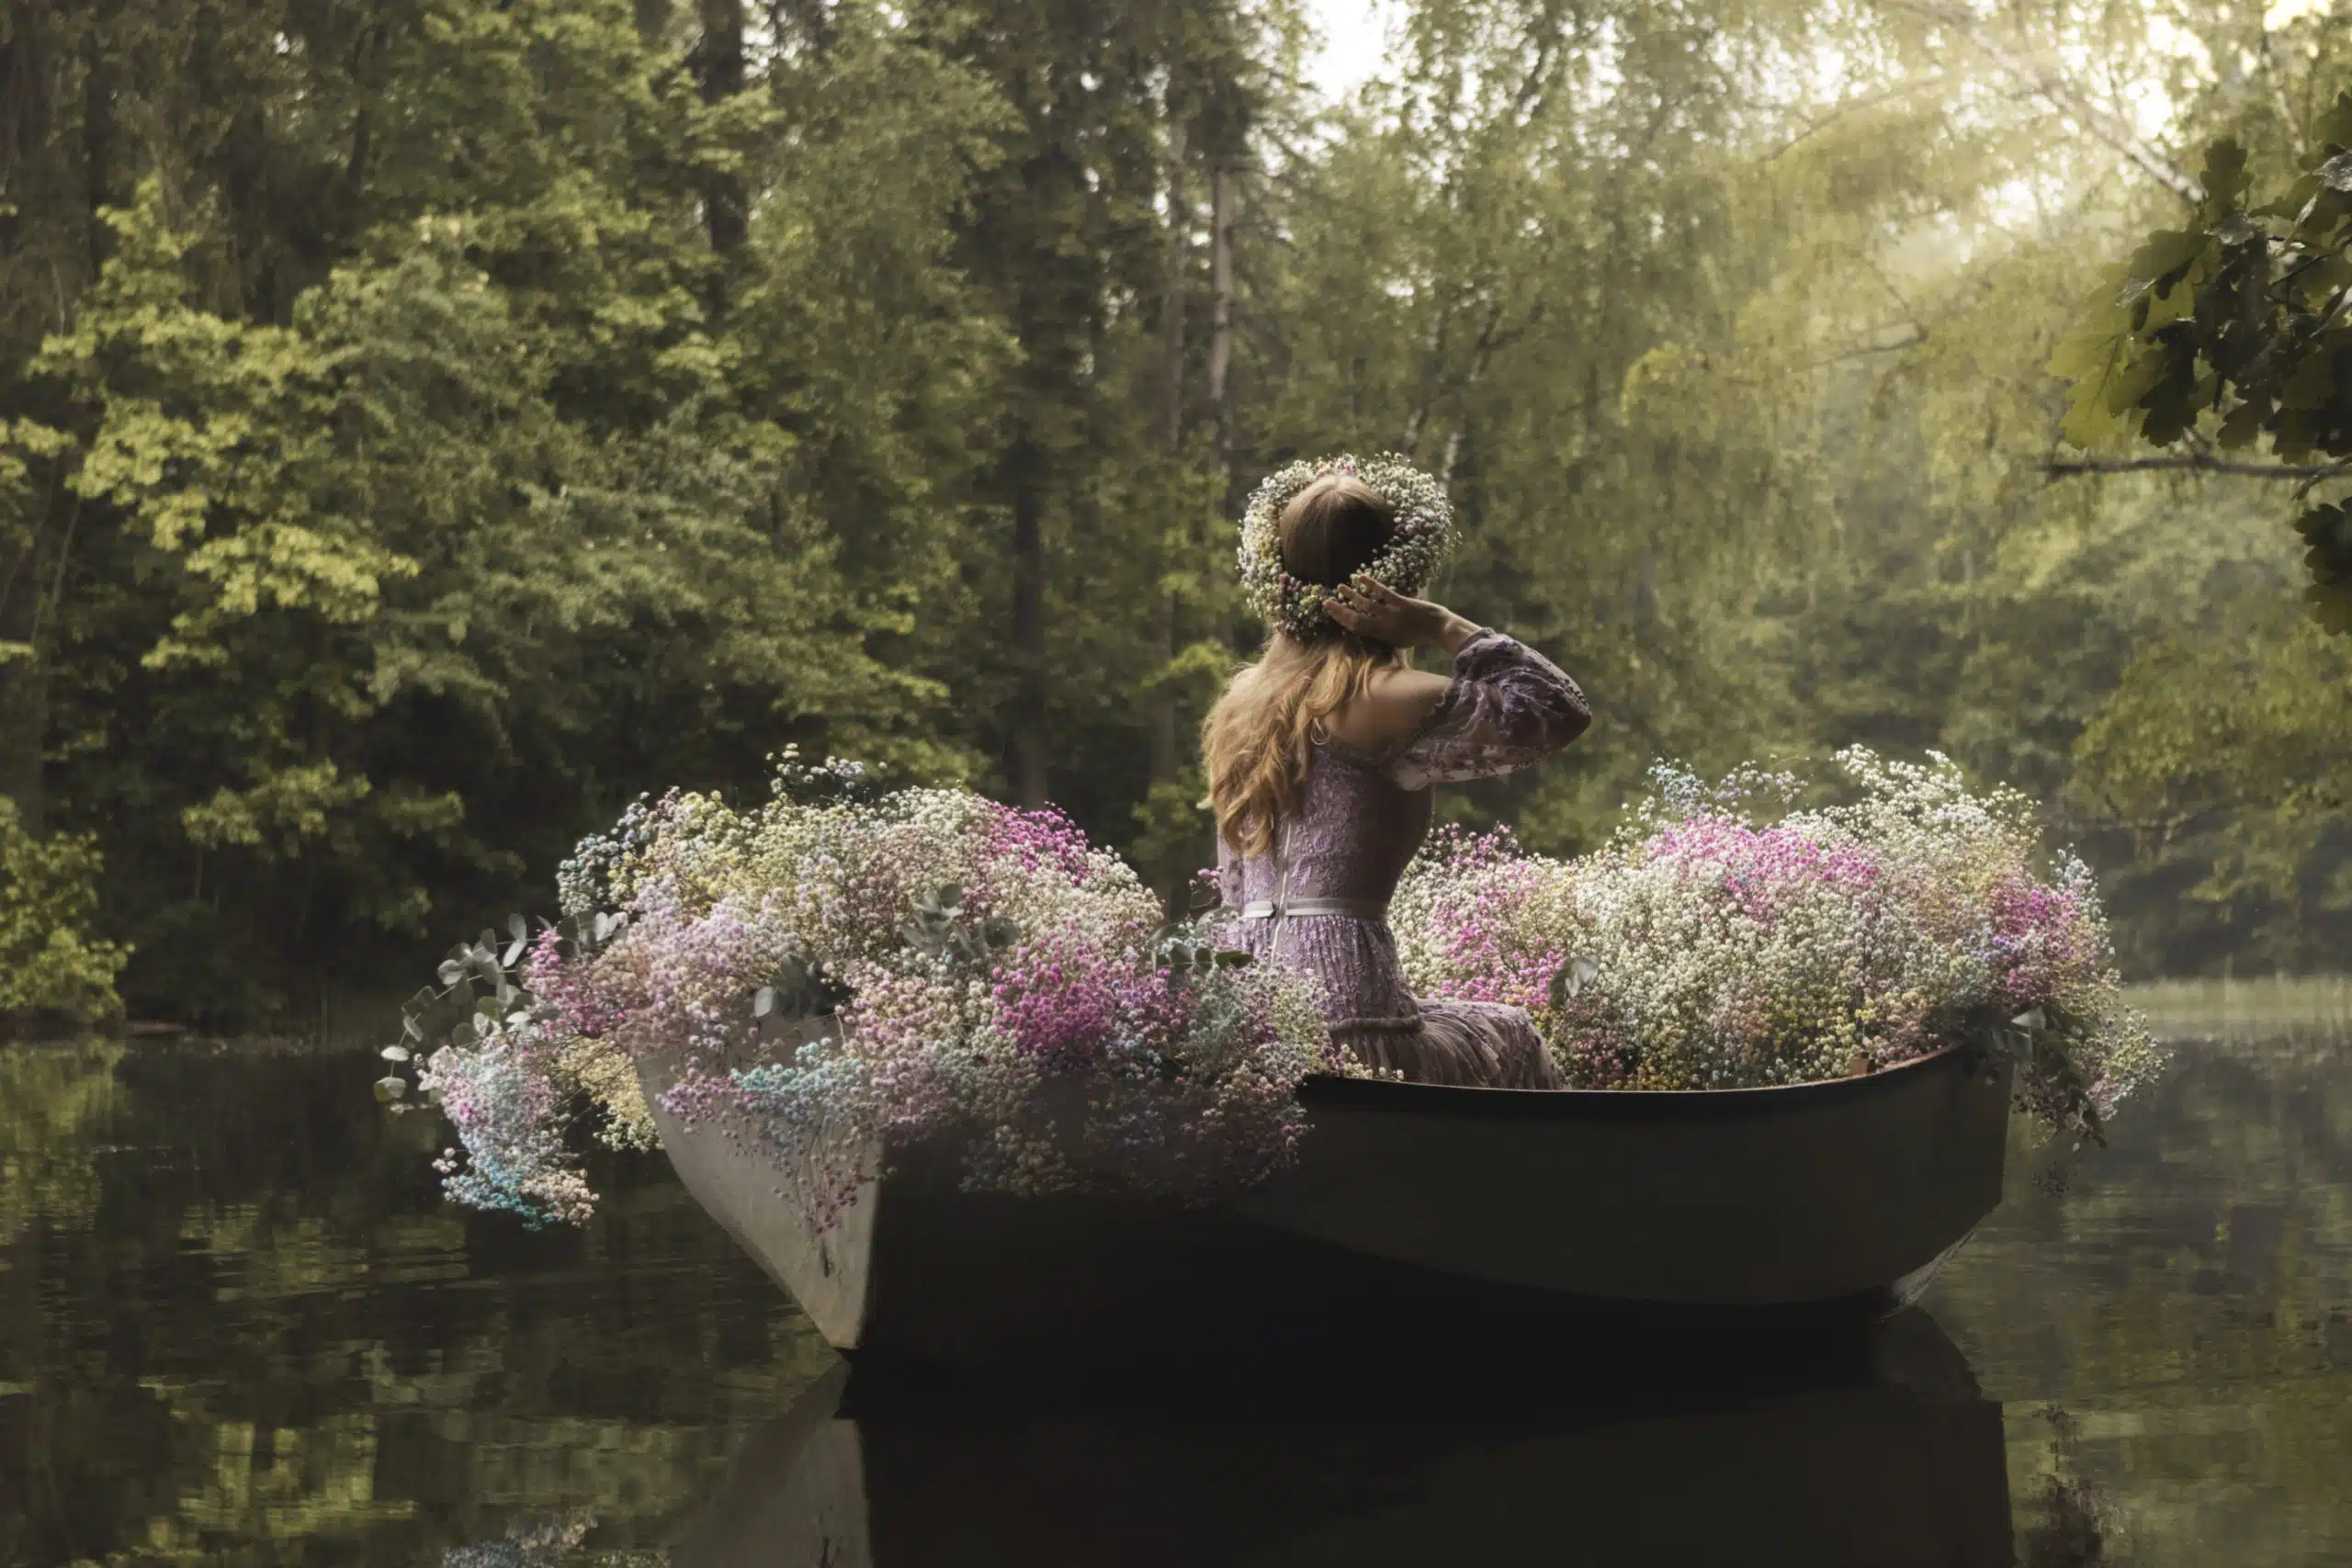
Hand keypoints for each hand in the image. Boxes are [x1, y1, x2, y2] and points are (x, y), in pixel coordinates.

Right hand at [1324, 575, 1478, 652]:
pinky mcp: (1403, 604)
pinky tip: (1361, 577)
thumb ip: (1386, 634)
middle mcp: (1385, 627)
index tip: (1331, 612)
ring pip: (1367, 605)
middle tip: (1327, 602)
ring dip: (1352, 595)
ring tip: (1341, 587)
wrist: (1442, 630)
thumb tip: (1373, 627)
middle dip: (1340, 610)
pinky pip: (1383, 594)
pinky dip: (1371, 585)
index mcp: (1383, 636)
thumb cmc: (1422, 635)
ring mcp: (1393, 615)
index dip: (1342, 620)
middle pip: (1357, 618)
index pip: (1357, 628)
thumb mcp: (1401, 641)